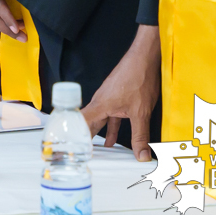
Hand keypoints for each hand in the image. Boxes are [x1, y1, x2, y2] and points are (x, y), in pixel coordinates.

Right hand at [83, 24, 159, 158]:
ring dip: (99, 133)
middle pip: (88, 122)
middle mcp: (100, 102)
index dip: (74, 135)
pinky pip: (110, 115)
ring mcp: (108, 98)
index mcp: (100, 105)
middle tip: (80, 152)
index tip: (70, 147)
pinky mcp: (116, 96)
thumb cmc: (138, 79)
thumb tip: (142, 156)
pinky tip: (115, 137)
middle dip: (85, 137)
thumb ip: (140, 136)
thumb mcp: (141, 113)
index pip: (80, 122)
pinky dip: (111, 126)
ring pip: (100, 119)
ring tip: (96, 148)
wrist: (144, 58)